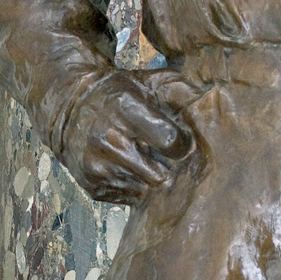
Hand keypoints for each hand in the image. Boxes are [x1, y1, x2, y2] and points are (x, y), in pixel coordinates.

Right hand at [62, 73, 192, 201]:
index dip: (181, 144)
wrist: (70, 108)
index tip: (178, 141)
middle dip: (168, 167)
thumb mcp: (148, 81)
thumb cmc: (119, 94)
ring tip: (146, 160)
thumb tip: (210, 107)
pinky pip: (129, 198)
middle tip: (165, 156)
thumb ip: (181, 91)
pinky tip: (130, 168)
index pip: (171, 141)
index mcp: (125, 108)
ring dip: (152, 178)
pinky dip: (135, 186)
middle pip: (160, 174)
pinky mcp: (92, 186)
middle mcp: (107, 139)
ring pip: (146, 190)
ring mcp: (97, 165)